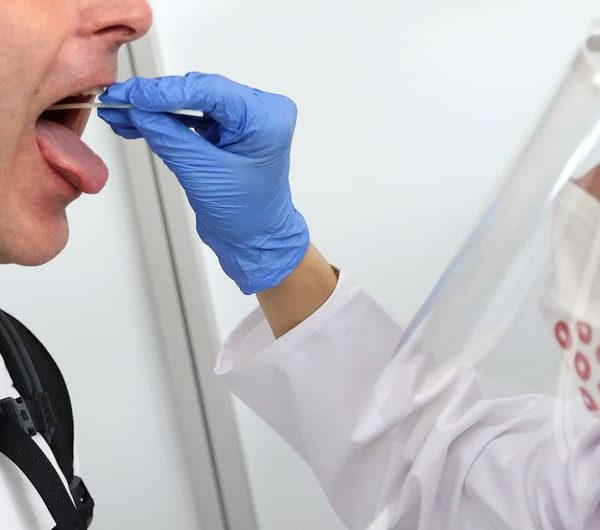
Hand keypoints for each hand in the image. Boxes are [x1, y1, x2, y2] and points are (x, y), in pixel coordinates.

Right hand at [98, 73, 309, 294]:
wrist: (256, 239)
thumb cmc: (246, 215)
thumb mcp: (203, 174)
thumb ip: (169, 137)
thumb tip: (138, 110)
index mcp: (265, 119)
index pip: (210, 90)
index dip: (166, 91)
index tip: (131, 95)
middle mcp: (260, 111)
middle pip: (200, 92)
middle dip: (156, 99)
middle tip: (117, 102)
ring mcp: (245, 119)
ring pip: (193, 102)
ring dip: (156, 110)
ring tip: (120, 114)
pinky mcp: (230, 129)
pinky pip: (194, 116)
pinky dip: (166, 121)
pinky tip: (138, 123)